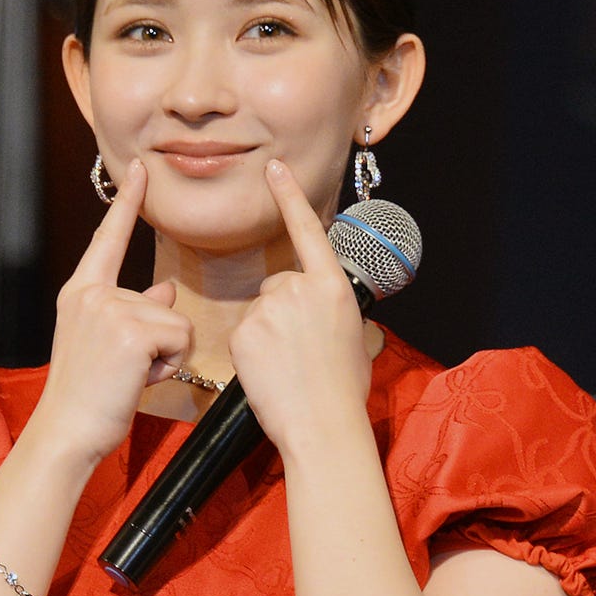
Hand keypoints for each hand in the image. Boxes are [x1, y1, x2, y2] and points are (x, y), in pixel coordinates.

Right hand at [39, 159, 192, 465]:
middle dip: (160, 342)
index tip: (140, 168)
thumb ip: (136, 311)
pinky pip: (180, 337)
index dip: (128, 203)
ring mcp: (111, 308)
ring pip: (177, 321)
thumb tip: (165, 288)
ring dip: (166, 356)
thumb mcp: (108, 346)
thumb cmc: (89, 396)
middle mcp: (92, 293)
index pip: (108, 239)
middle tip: (125, 372)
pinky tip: (140, 379)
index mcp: (81, 293)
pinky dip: (170, 365)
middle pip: (164, 301)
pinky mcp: (132, 330)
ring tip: (131, 377)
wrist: (67, 430)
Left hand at [229, 160, 371, 451]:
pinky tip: (270, 373)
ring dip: (267, 335)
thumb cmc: (343, 390)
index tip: (273, 168)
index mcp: (333, 287)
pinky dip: (251, 353)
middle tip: (301, 353)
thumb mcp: (352, 337)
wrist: (323, 426)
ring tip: (288, 368)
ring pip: (259, 312)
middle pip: (278, 286)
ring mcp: (269, 310)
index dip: (289, 197)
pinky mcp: (243, 332)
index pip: (307, 230)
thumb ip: (330, 310)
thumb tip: (318, 310)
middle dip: (282, 313)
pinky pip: (243, 335)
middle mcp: (300, 289)